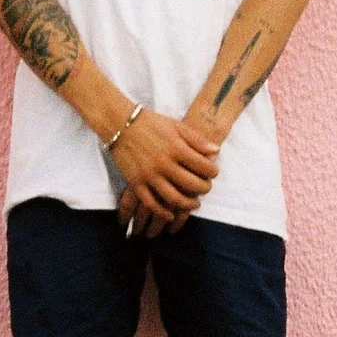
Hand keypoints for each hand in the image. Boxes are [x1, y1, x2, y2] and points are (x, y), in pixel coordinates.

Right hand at [107, 109, 218, 235]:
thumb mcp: (176, 125)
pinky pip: (151, 203)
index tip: (213, 172)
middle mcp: (164, 164)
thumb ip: (197, 139)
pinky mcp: (135, 183)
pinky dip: (162, 212)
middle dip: (204, 189)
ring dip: (188, 204)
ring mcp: (149, 176)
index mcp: (176, 148)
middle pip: (192, 185)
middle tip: (206, 188)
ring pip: (174, 199)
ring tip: (194, 203)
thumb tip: (216, 151)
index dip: (213, 172)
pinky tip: (171, 214)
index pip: (204, 167)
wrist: (119, 123)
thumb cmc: (150, 122)